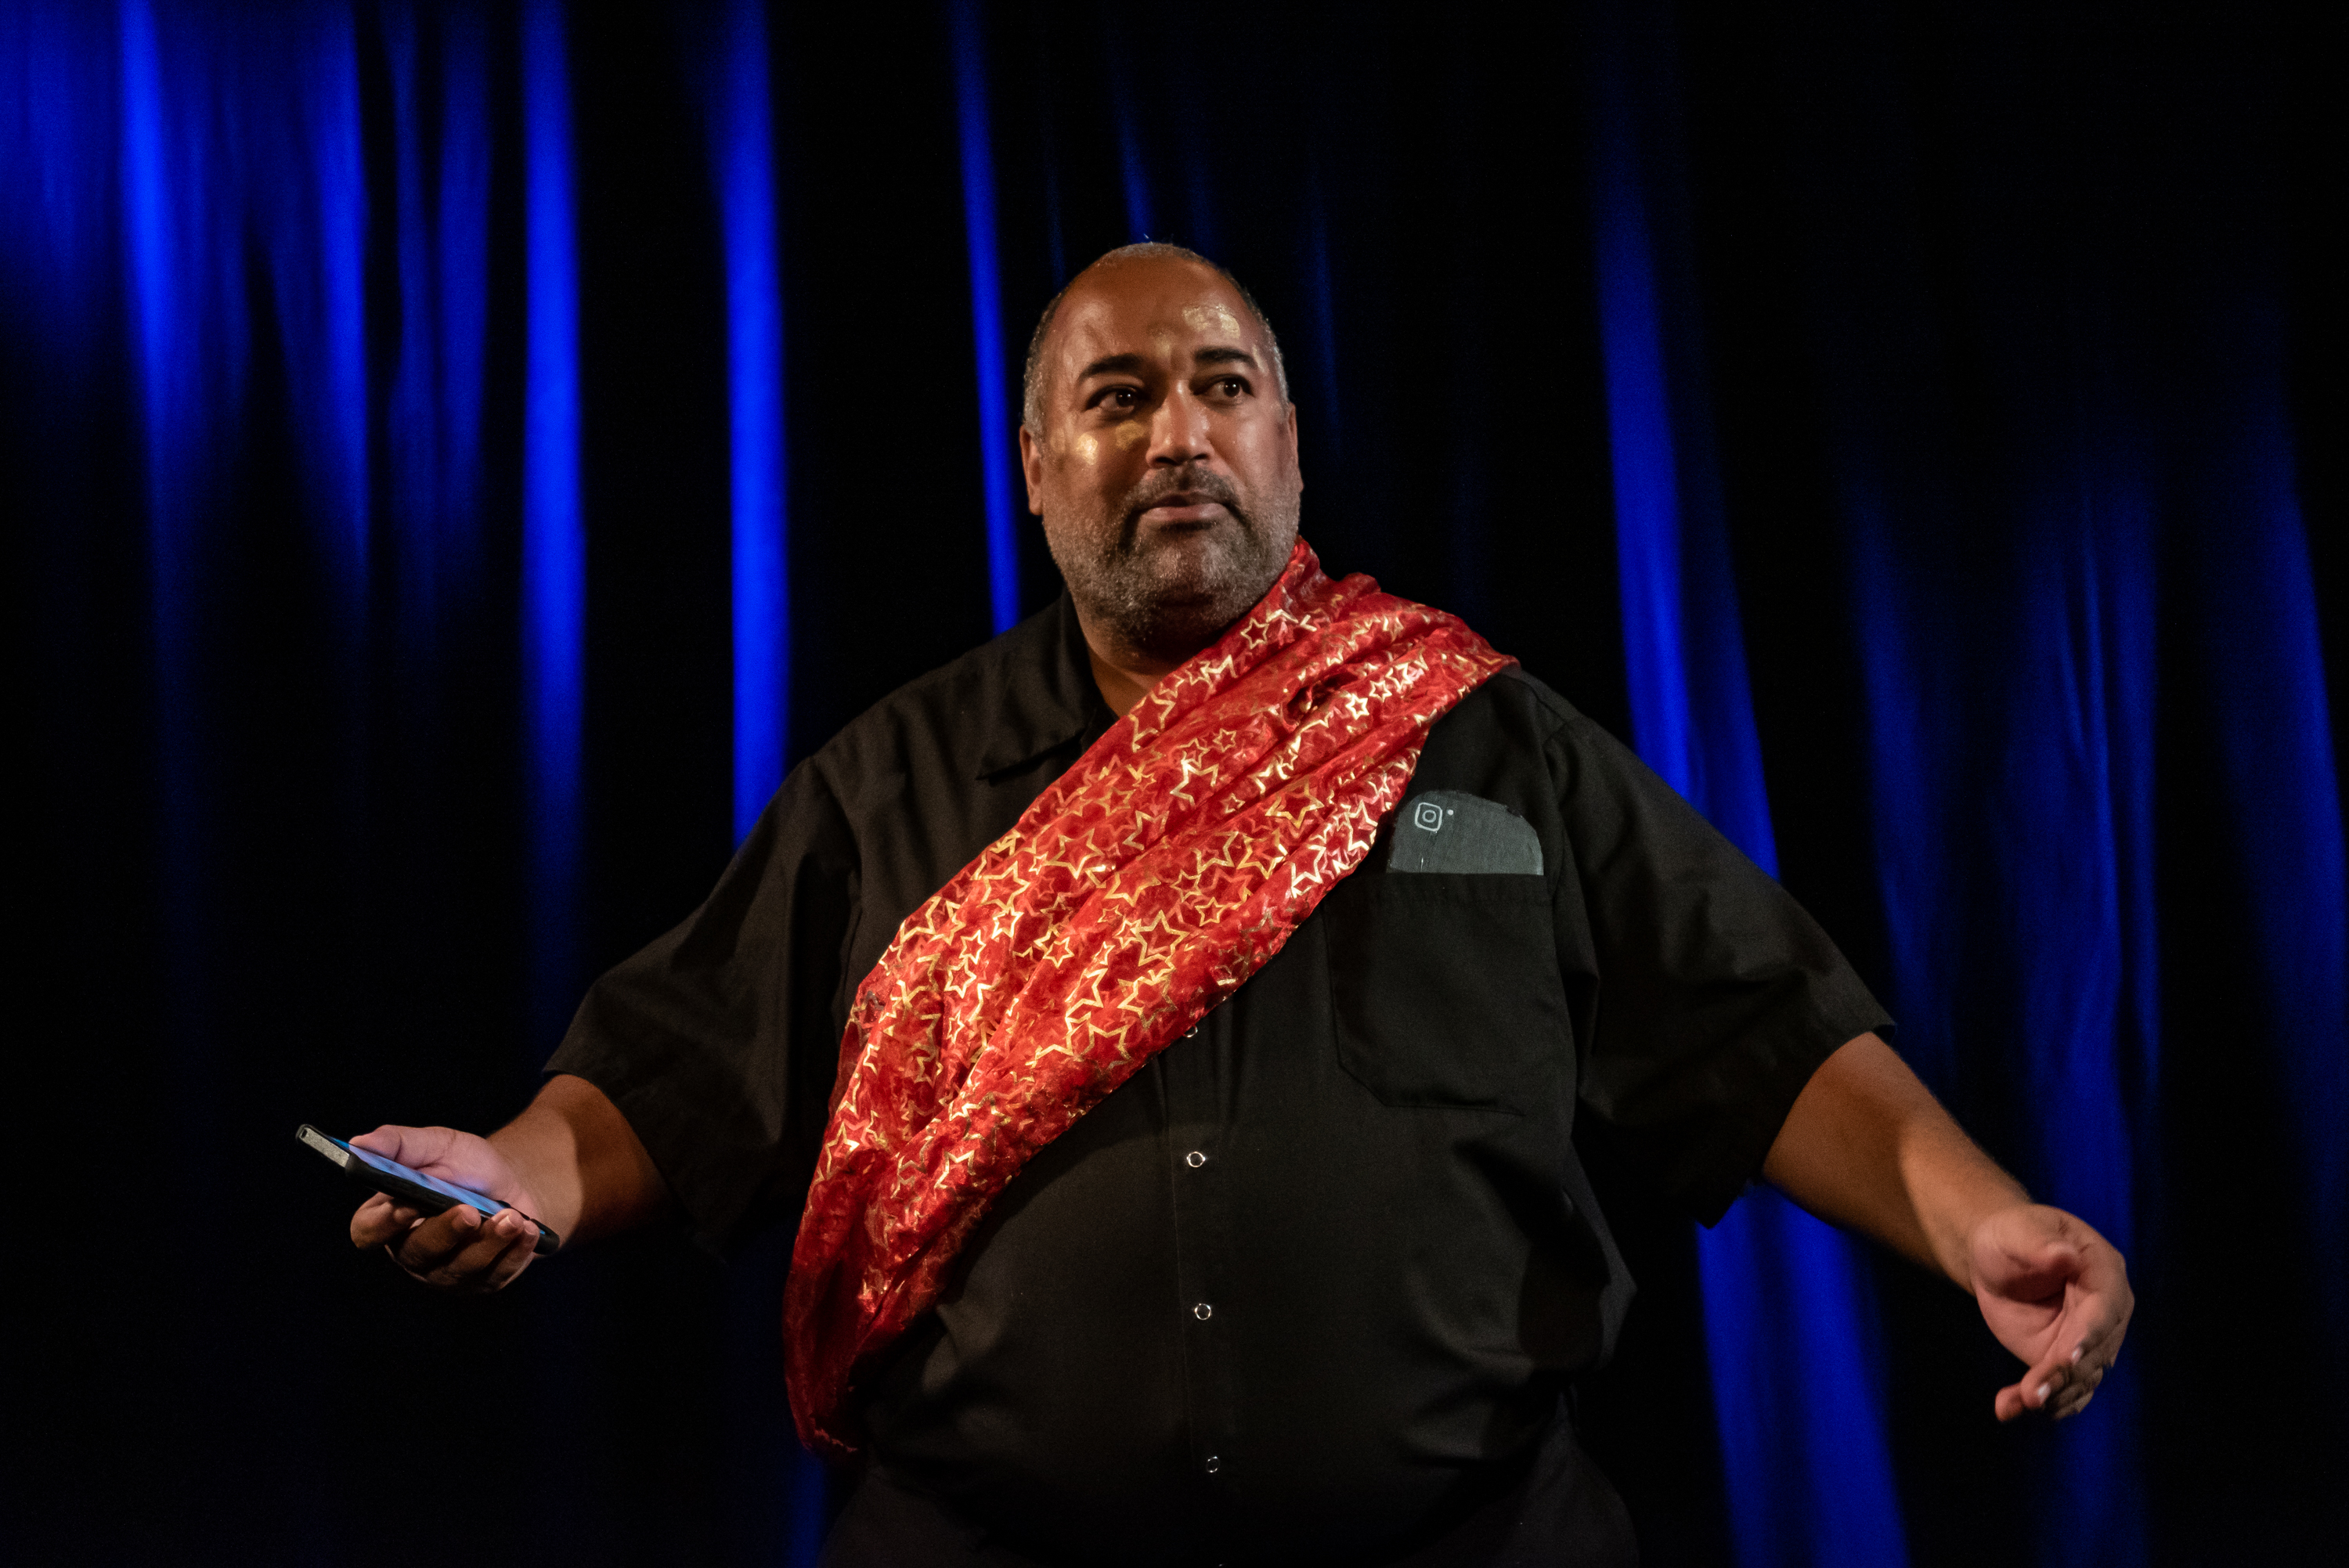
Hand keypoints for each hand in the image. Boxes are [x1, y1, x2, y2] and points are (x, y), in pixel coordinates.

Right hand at [348, 1124, 547, 1293]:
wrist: (513, 1184)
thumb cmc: (465, 1166)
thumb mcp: (436, 1145)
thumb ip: (398, 1144)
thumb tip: (358, 1143)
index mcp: (388, 1219)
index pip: (369, 1232)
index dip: (384, 1223)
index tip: (406, 1204)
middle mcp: (412, 1252)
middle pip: (418, 1253)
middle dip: (445, 1232)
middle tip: (469, 1211)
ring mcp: (447, 1272)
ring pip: (461, 1267)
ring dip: (488, 1241)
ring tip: (513, 1216)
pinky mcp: (482, 1281)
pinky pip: (496, 1274)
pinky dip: (514, 1252)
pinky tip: (528, 1230)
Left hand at [1969, 1203, 2131, 1421]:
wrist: (1996, 1259)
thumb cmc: (2011, 1236)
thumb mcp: (2018, 1233)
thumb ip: (2041, 1246)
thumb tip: (2065, 1256)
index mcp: (2104, 1271)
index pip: (2105, 1309)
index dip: (2090, 1334)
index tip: (2070, 1355)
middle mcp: (2107, 1311)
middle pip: (2095, 1351)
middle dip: (2066, 1374)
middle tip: (2036, 1394)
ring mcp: (2088, 1339)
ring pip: (2080, 1377)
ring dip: (2054, 1395)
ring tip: (2021, 1403)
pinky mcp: (2065, 1359)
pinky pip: (2061, 1388)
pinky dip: (2037, 1401)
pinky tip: (2008, 1409)